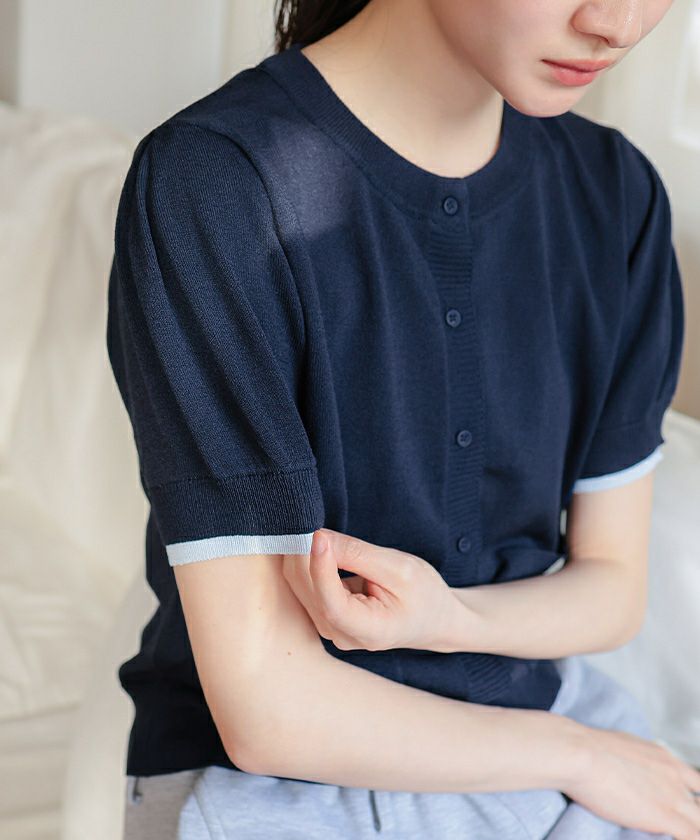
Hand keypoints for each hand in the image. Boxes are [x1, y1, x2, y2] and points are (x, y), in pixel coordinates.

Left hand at [281, 528, 455, 652]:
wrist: (432, 618)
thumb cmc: (424, 594)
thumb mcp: (400, 569)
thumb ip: (358, 555)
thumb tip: (320, 538)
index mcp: (369, 630)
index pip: (331, 602)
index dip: (320, 568)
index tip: (318, 535)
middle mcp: (341, 634)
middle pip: (308, 590)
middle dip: (306, 553)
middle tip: (314, 520)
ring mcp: (329, 627)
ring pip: (299, 585)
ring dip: (302, 555)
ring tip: (320, 532)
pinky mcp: (323, 614)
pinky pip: (303, 584)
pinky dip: (305, 562)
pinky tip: (319, 547)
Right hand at [563, 726, 699, 838]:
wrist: (580, 754)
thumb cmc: (588, 749)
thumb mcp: (621, 746)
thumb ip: (635, 760)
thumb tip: (626, 767)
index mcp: (663, 757)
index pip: (695, 782)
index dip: (692, 798)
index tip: (685, 808)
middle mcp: (673, 774)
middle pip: (699, 804)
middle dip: (693, 816)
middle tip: (679, 823)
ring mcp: (672, 796)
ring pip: (698, 822)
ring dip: (690, 829)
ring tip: (676, 833)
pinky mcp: (665, 816)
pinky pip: (692, 836)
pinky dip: (687, 839)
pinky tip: (672, 839)